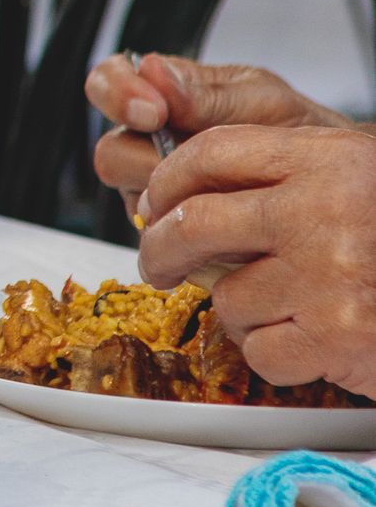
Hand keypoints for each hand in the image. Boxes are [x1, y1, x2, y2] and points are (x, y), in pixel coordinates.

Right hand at [86, 55, 350, 216]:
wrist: (344, 190)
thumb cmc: (300, 135)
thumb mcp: (264, 103)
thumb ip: (206, 94)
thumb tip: (151, 70)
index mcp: (164, 97)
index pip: (107, 84)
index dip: (116, 96)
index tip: (151, 113)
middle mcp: (149, 144)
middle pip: (111, 153)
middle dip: (147, 164)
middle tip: (191, 169)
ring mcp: (158, 190)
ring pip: (133, 200)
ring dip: (175, 203)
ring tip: (226, 200)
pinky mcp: (173, 231)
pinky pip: (162, 237)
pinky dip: (193, 233)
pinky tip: (230, 226)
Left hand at [136, 124, 375, 397]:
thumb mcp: (351, 178)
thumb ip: (275, 173)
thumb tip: (169, 194)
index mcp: (327, 159)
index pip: (211, 152)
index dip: (167, 180)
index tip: (156, 205)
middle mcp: (325, 211)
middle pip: (193, 223)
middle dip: (160, 250)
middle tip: (159, 265)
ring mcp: (330, 274)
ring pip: (226, 297)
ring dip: (243, 312)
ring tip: (290, 307)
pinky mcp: (336, 336)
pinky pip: (258, 349)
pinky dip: (274, 354)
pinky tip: (311, 341)